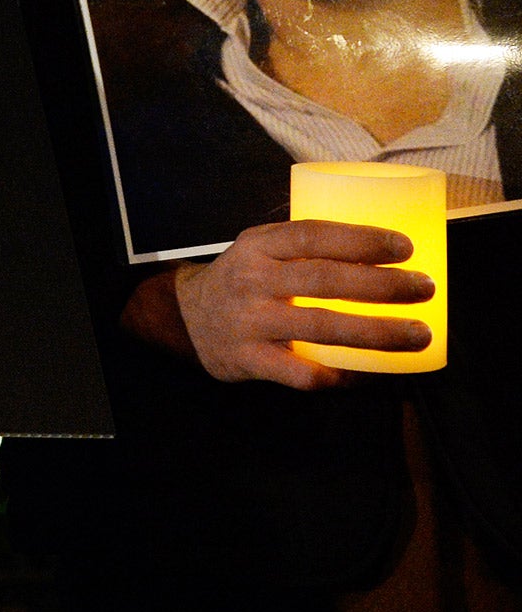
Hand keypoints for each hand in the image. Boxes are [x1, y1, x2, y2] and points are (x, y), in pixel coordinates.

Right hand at [173, 219, 433, 387]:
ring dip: (376, 332)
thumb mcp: (260, 249)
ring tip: (419, 334)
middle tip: (424, 288)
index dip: (360, 239)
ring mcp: (249, 322)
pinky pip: (301, 374)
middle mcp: (252, 280)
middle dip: (382, 285)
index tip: (404, 247)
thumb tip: (380, 250)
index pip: (311, 234)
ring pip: (320, 328)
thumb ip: (303, 247)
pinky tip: (367, 375)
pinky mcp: (249, 360)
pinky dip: (339, 376)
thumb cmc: (242, 279)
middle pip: (324, 280)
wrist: (185, 318)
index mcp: (257, 245)